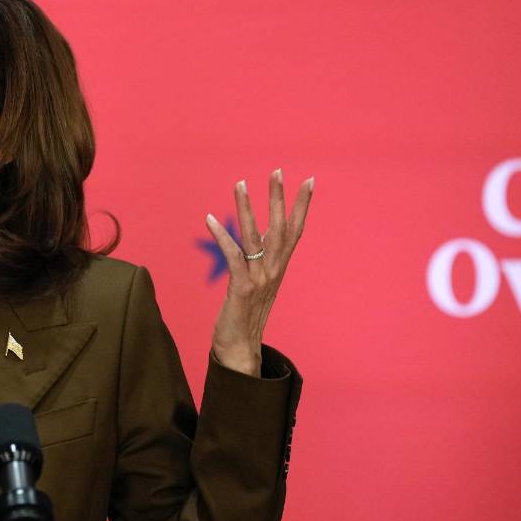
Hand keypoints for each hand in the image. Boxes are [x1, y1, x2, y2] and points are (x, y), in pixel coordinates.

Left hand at [203, 168, 312, 376]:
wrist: (240, 350)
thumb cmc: (245, 317)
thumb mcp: (257, 285)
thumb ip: (260, 261)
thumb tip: (258, 239)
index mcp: (279, 268)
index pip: (295, 231)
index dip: (302, 206)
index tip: (309, 180)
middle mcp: (274, 271)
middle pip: (281, 228)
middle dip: (279, 197)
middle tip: (278, 170)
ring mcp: (260, 279)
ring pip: (255, 237)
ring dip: (247, 209)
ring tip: (240, 184)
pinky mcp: (242, 288)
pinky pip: (232, 256)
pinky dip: (223, 236)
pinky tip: (211, 219)